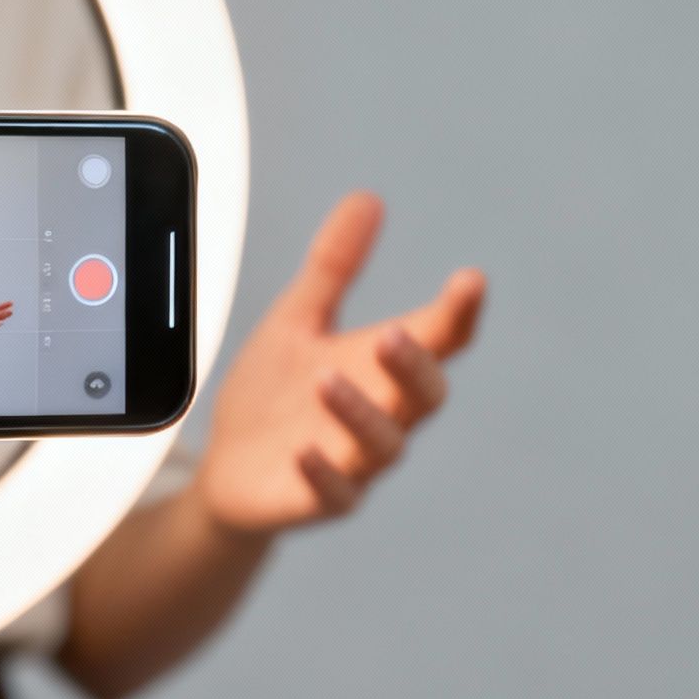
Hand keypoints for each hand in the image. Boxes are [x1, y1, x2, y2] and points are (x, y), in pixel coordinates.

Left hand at [194, 192, 484, 535]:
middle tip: (395, 333)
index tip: (470, 281)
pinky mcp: (321, 500)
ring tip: (328, 379)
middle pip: (425, 395)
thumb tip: (367, 198)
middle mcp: (383, 414)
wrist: (229, 468)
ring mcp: (356, 461)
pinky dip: (324, 472)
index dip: (460, 313)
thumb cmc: (275, 395)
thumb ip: (333, 268)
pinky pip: (336, 493)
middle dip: (414, 365)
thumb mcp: (297, 321)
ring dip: (361, 412)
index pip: (442, 339)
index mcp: (384, 368)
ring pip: (384, 444)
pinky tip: (305, 450)